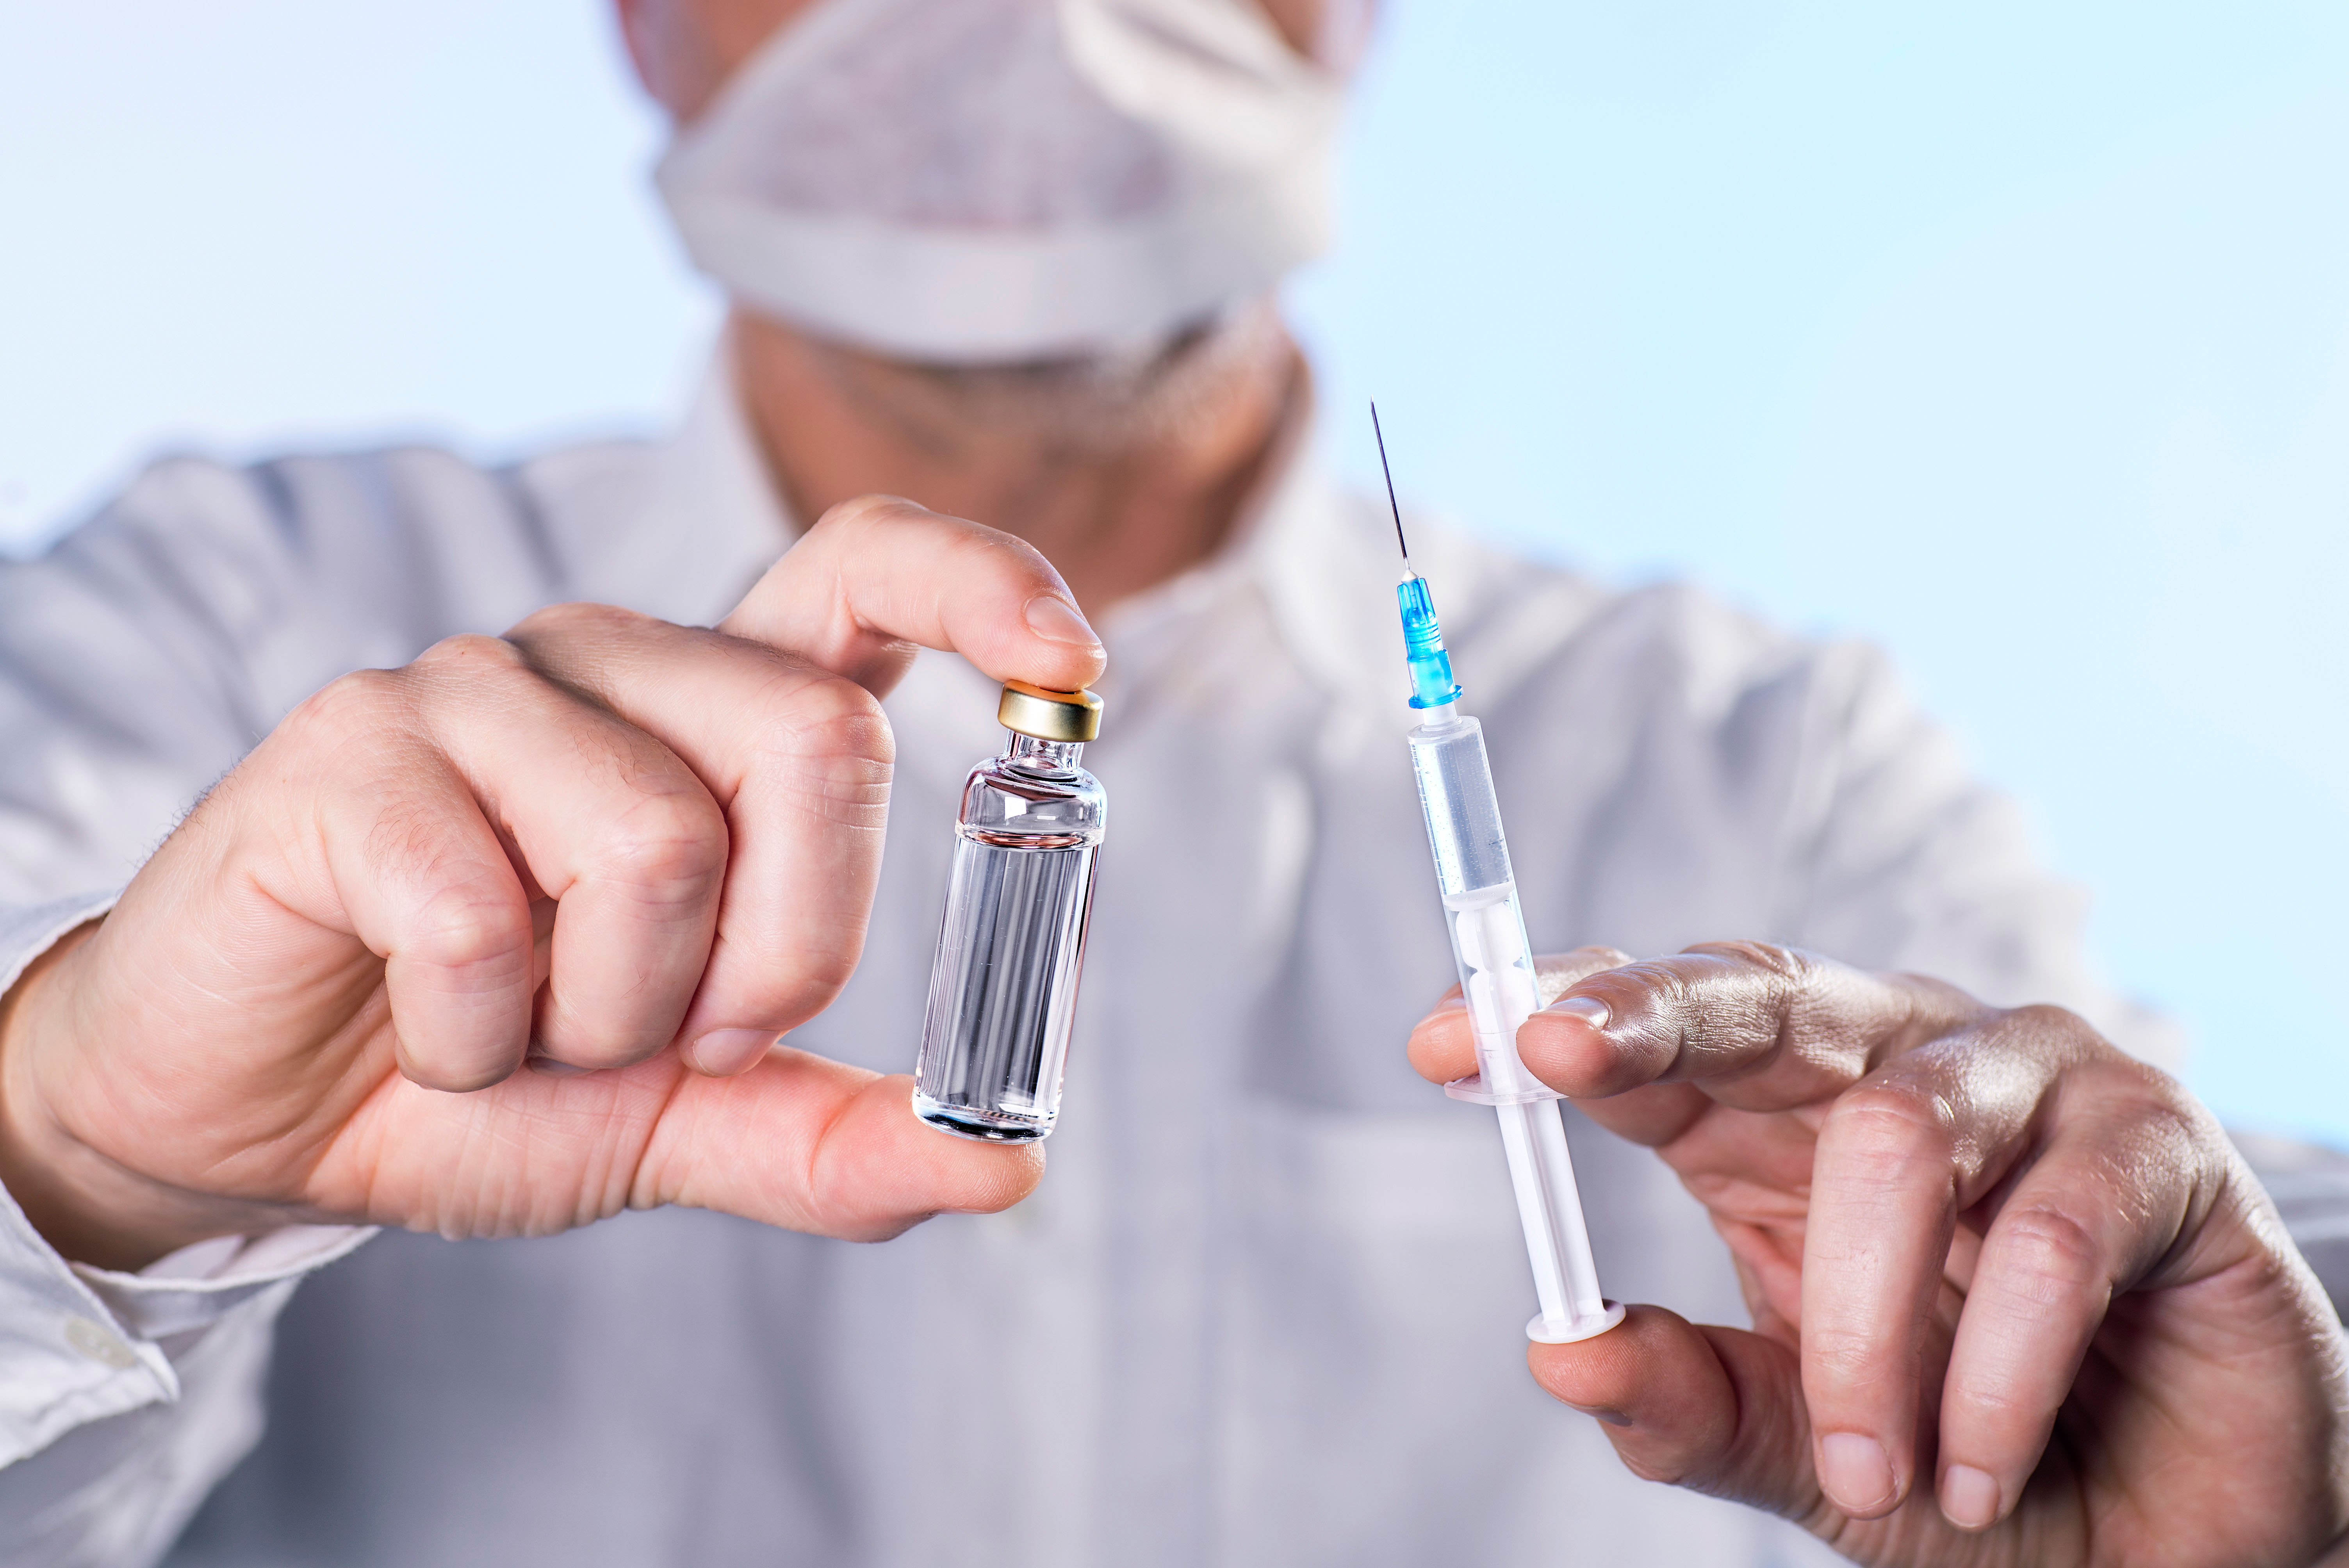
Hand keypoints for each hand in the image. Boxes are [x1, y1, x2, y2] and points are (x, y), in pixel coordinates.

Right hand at [0, 497, 1105, 1271]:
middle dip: (785, 951)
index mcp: (712, 711)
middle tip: (677, 1034)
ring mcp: (477, 687)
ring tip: (527, 1025)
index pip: (866, 569)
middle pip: (818, 743)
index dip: (979, 587)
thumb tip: (1003, 1165)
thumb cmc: (487, 1077)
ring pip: (658, 844)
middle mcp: (612, 661)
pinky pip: (488, 914)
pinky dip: (479, 1034)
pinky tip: (426, 1029)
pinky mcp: (353, 747)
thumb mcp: (685, 1124)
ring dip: (610, 1010)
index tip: (1070, 661)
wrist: (258, 1114)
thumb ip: (834, 1134)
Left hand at [1408, 943, 2348, 1566]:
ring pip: (1897, 1135)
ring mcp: (2030, 1083)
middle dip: (1648, 1017)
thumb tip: (1557, 1353)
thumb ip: (1689, 1400)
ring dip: (1869, 1330)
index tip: (1446, 1040)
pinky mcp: (2156, 1142)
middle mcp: (1895, 1066)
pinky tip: (1985, 1466)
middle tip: (1552, 1052)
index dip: (1559, 1016)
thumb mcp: (1799, 1450)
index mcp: (1783, 1123)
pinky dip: (1999, 1369)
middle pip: (1760, 995)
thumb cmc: (1961, 1466)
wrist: (2159, 1543)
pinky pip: (2050, 1228)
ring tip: (1876, 1468)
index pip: (1660, 1033)